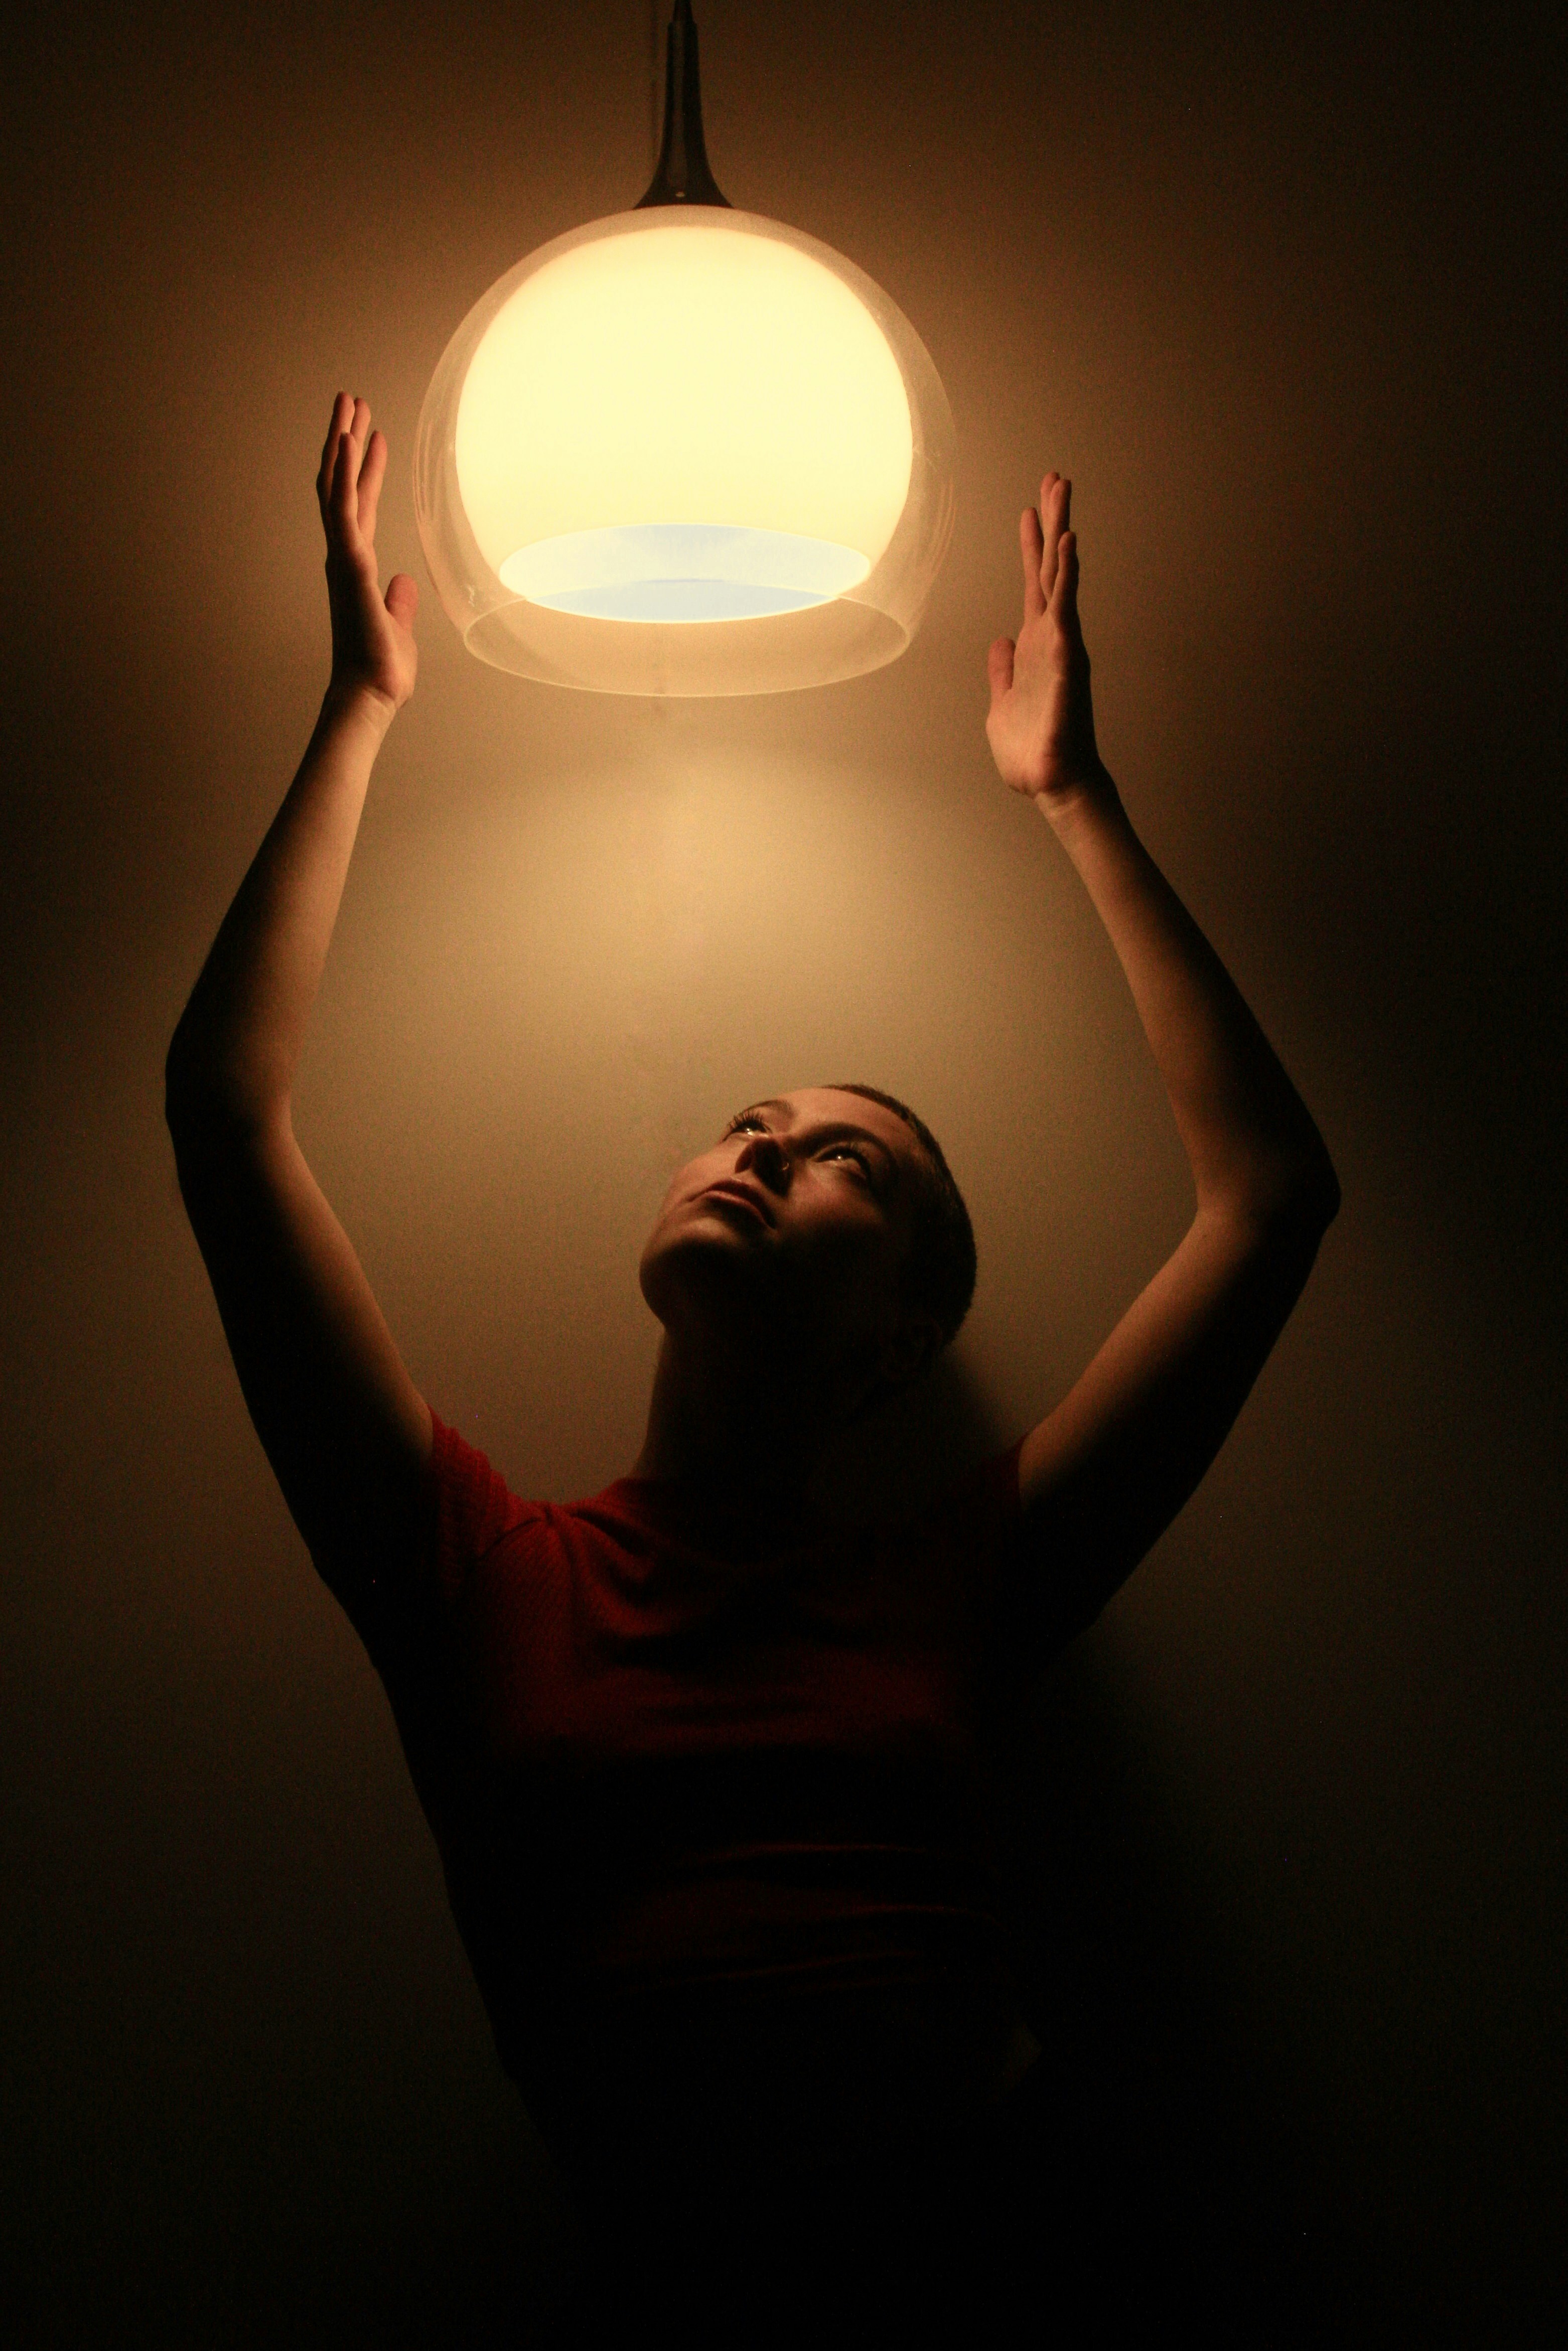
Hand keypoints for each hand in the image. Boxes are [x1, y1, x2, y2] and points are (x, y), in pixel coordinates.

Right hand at [316, 394, 417, 716]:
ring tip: (348, 404)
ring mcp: (344, 556)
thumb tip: (402, 583)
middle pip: (341, 485)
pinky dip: (344, 473)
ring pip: (338, 487)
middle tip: (350, 401)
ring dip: (342, 443)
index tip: (370, 436)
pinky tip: (347, 442)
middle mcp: (345, 554)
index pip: (359, 505)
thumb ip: (398, 601)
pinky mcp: (350, 564)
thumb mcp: (398, 625)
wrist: (371, 694)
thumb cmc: (381, 668)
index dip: (364, 469)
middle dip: (345, 441)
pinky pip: (343, 509)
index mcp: (357, 565)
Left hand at [985, 473, 1106, 809]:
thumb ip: (1002, 670)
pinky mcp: (1065, 661)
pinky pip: (1067, 609)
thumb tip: (1001, 642)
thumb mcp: (1002, 702)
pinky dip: (1067, 576)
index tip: (1031, 508)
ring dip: (1061, 536)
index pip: (1034, 583)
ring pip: (1061, 579)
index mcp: (1036, 644)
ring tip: (1062, 494)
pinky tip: (1068, 545)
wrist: (1050, 782)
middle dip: (1053, 522)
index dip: (1032, 546)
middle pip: (1052, 568)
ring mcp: (1061, 646)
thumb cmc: (1032, 747)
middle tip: (1056, 478)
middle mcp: (1053, 637)